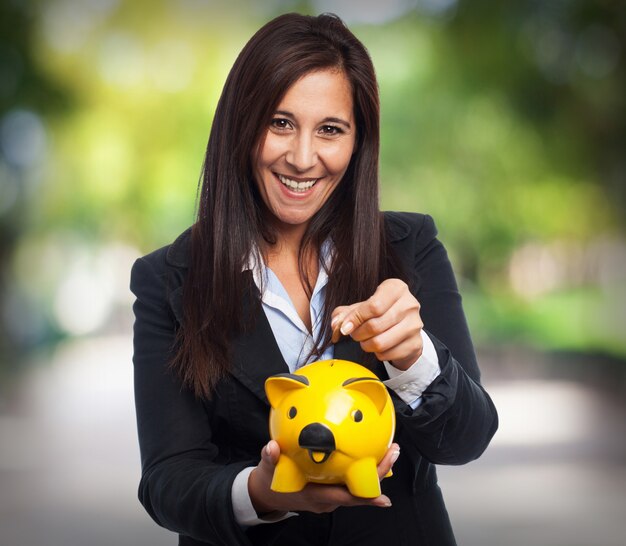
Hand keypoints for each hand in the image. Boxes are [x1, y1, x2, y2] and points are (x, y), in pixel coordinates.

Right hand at [248, 440, 399, 515]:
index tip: (385, 496)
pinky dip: (362, 469)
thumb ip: (271, 457)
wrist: (268, 494)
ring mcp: (330, 495)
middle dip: (378, 474)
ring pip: (358, 487)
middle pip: (360, 492)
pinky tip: (371, 453)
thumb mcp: (268, 468)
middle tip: (393, 452)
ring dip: (374, 470)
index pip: (347, 499)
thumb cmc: (271, 481)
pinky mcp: (331, 488)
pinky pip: (351, 481)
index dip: (367, 497)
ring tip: (388, 449)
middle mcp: (328, 499)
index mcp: (316, 496)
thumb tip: (271, 447)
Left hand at [331, 278, 422, 370]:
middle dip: (358, 334)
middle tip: (354, 334)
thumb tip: (335, 325)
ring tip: (365, 340)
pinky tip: (379, 346)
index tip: (345, 327)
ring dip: (366, 345)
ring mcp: (415, 325)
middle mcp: (409, 304)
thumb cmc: (381, 313)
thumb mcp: (363, 307)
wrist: (405, 327)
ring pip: (380, 342)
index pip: (373, 306)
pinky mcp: (415, 343)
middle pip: (374, 326)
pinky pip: (387, 354)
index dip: (355, 319)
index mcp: (396, 288)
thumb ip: (345, 313)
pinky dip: (377, 353)